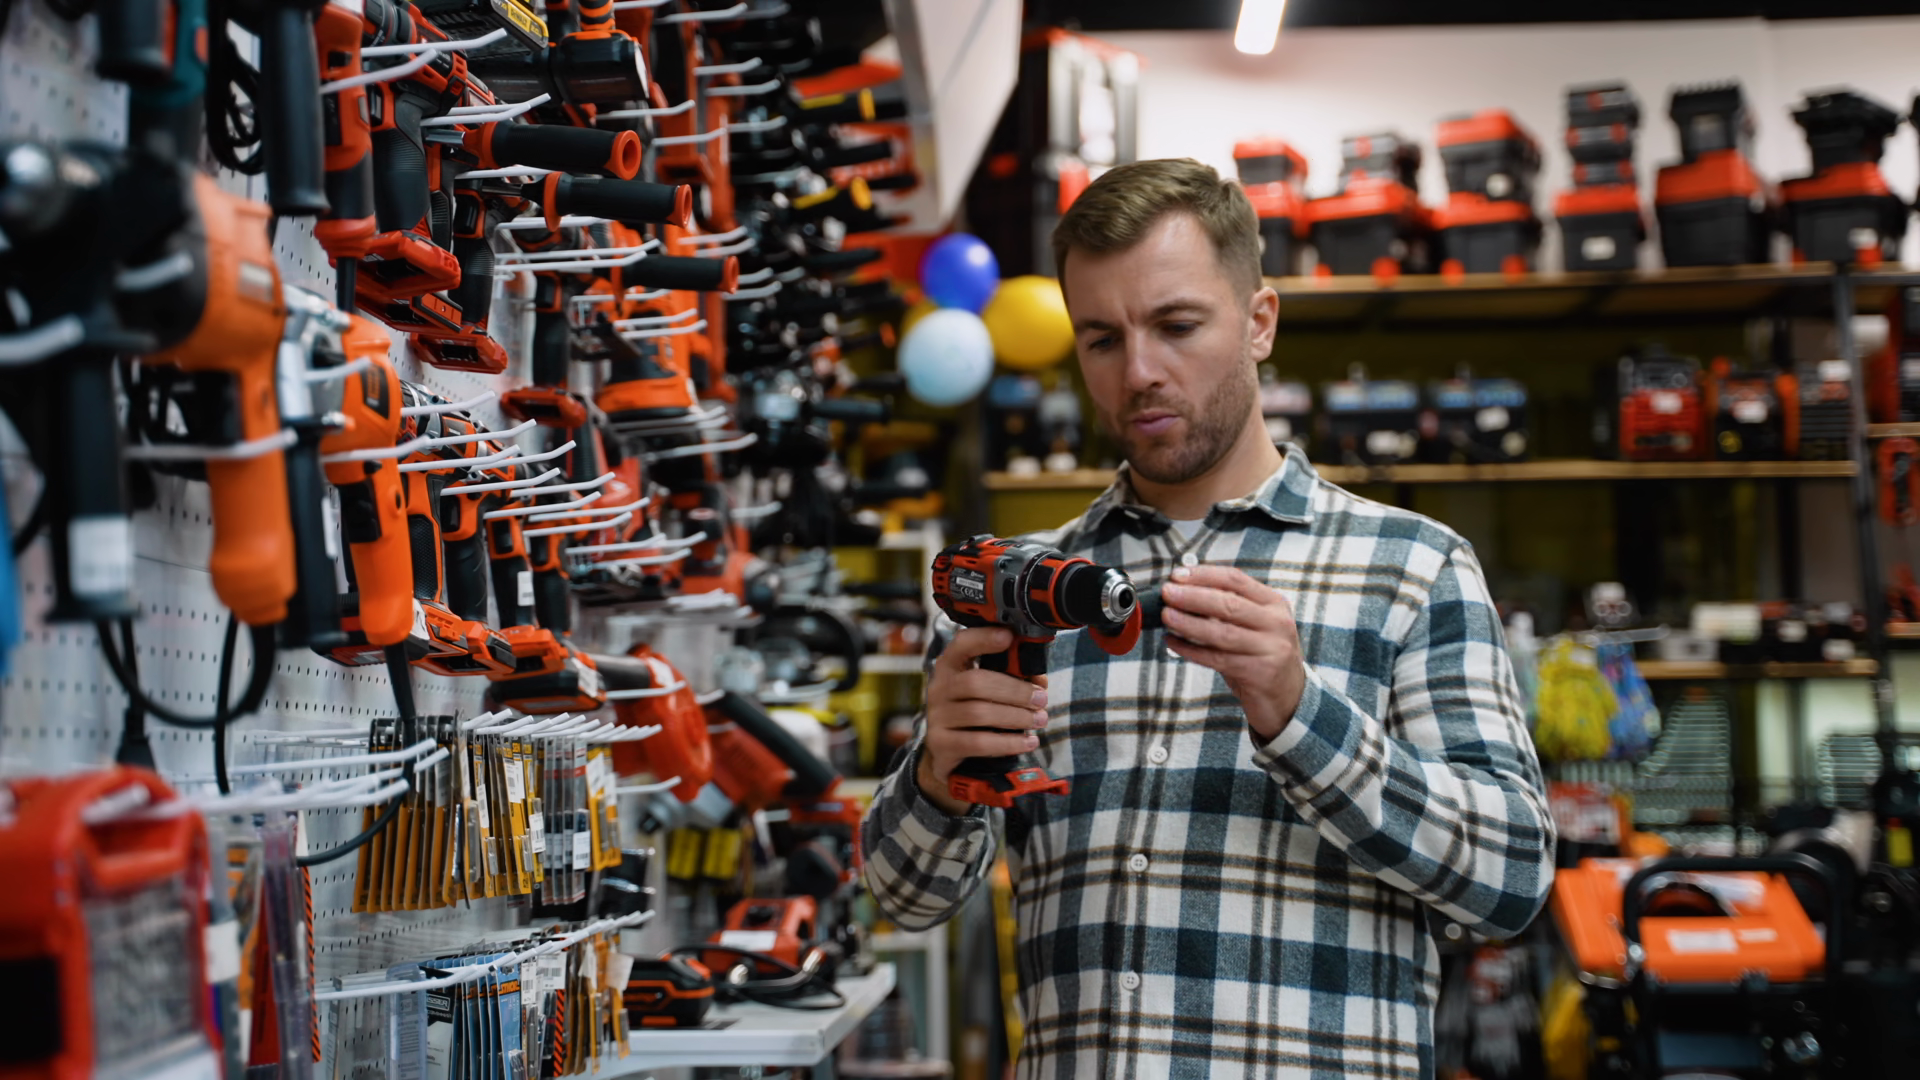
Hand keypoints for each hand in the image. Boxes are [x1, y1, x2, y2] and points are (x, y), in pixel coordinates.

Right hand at [916, 627, 1050, 814]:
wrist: (945, 750)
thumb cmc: (974, 711)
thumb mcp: (990, 690)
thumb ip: (1014, 679)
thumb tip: (1039, 680)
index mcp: (951, 666)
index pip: (962, 644)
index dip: (983, 638)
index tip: (1009, 637)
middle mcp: (939, 687)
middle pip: (976, 682)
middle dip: (1014, 690)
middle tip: (1041, 699)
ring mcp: (937, 716)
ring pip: (978, 713)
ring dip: (1015, 717)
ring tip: (1039, 720)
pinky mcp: (940, 743)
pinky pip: (978, 742)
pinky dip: (1008, 743)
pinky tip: (1029, 742)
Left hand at [1159, 565, 1304, 743]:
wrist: (1288, 697)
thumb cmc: (1261, 655)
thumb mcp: (1253, 625)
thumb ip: (1226, 608)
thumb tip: (1182, 591)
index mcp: (1274, 603)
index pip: (1236, 580)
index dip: (1204, 575)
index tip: (1177, 575)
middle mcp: (1277, 623)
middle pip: (1229, 604)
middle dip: (1193, 596)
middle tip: (1167, 593)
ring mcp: (1272, 648)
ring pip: (1223, 632)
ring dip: (1189, 623)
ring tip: (1167, 616)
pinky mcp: (1260, 673)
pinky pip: (1218, 659)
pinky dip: (1191, 650)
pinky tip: (1173, 643)